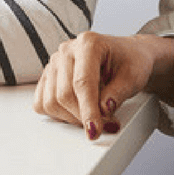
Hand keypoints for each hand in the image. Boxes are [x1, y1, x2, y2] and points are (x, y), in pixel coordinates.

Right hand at [33, 32, 155, 138]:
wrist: (127, 55)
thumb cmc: (130, 62)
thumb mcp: (132, 77)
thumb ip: (117, 94)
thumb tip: (103, 111)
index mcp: (88, 44)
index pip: (82, 83)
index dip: (88, 110)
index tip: (94, 131)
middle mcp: (67, 50)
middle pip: (64, 95)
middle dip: (83, 117)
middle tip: (106, 124)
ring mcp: (55, 62)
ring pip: (51, 102)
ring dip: (71, 117)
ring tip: (93, 115)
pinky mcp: (48, 76)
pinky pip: (41, 103)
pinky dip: (57, 114)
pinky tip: (76, 111)